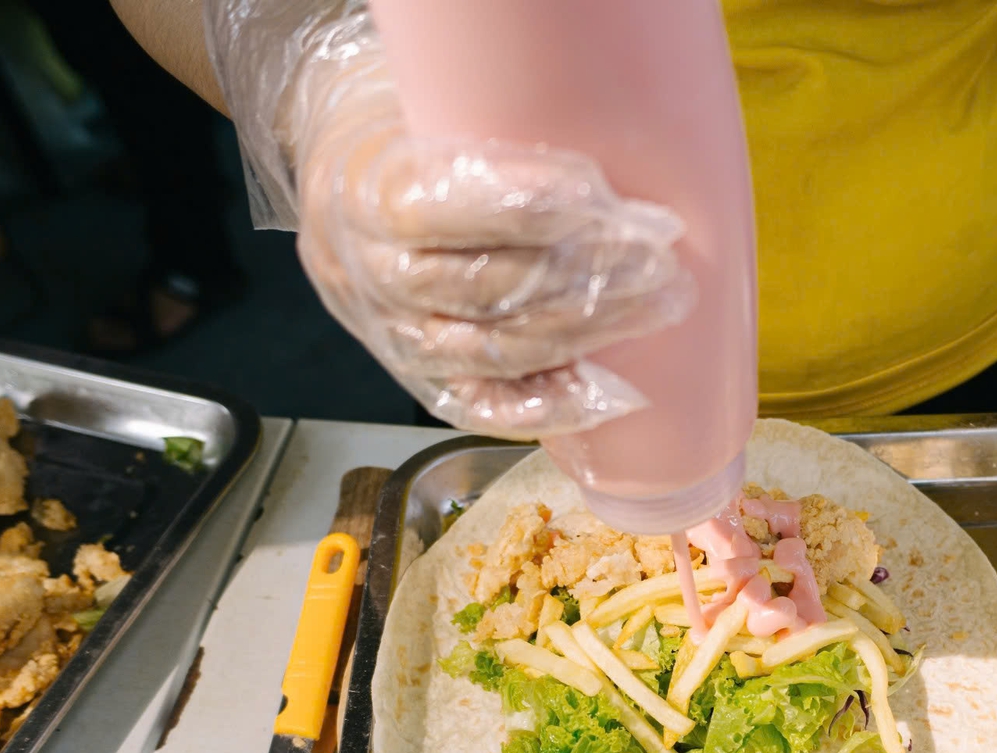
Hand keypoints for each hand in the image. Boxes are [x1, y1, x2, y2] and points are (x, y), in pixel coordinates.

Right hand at [285, 34, 694, 434]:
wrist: (338, 182)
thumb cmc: (403, 129)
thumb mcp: (423, 102)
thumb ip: (492, 129)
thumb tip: (609, 152)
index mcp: (365, 191)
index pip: (447, 205)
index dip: (530, 205)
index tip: (604, 195)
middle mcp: (371, 272)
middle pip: (485, 287)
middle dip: (584, 277)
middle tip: (658, 261)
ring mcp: (392, 333)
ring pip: (493, 350)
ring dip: (585, 333)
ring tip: (655, 305)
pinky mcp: (416, 376)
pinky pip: (481, 406)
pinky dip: (547, 405)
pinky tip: (606, 391)